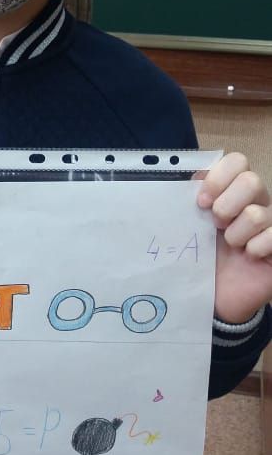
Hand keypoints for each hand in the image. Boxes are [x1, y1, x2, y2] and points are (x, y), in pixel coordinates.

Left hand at [196, 153, 271, 323]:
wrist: (212, 293)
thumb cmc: (201, 255)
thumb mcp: (191, 224)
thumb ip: (190, 198)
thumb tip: (194, 178)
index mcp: (233, 190)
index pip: (237, 161)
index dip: (218, 178)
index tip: (201, 202)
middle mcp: (256, 202)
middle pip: (252, 181)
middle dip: (226, 204)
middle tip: (215, 224)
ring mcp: (271, 224)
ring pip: (257, 213)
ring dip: (236, 233)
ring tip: (230, 245)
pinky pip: (271, 237)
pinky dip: (253, 249)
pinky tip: (247, 257)